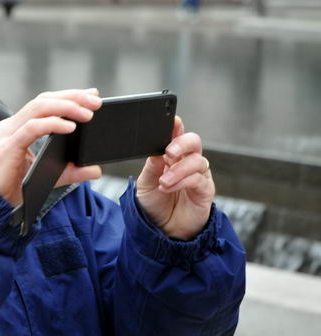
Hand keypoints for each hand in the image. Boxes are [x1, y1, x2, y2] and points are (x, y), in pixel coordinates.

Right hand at [0, 89, 102, 205]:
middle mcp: (12, 126)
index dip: (68, 96)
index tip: (91, 95)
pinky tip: (71, 127)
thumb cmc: (9, 188)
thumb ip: (70, 171)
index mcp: (18, 128)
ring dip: (66, 107)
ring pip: (38, 108)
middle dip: (72, 97)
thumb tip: (95, 170)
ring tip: (87, 113)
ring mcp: (8, 134)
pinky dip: (53, 124)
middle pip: (43, 100)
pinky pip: (32, 128)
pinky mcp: (8, 147)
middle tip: (96, 100)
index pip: (44, 103)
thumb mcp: (48, 177)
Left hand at [136, 117, 214, 239]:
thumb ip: (152, 166)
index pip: (177, 135)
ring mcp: (198, 175)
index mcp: (172, 156)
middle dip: (181, 143)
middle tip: (168, 153)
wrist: (161, 231)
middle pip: (194, 141)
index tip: (172, 121)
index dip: (176, 126)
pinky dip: (183, 181)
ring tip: (163, 182)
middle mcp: (187, 162)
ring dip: (178, 170)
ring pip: (196, 160)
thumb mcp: (145, 183)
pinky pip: (199, 179)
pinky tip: (169, 187)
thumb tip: (157, 149)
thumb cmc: (154, 204)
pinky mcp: (205, 190)